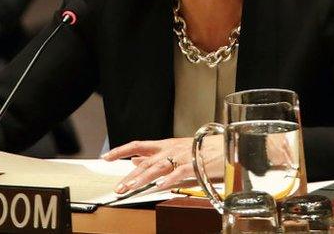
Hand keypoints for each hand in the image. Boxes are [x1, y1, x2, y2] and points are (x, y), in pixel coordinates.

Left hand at [103, 136, 222, 193]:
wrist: (226, 145)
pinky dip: (169, 179)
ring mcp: (182, 156)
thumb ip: (155, 157)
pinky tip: (160, 186)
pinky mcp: (194, 165)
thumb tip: (135, 160)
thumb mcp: (176, 151)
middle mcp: (171, 149)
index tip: (106, 157)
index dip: (121, 150)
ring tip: (131, 188)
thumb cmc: (203, 150)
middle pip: (146, 161)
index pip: (138, 145)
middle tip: (119, 187)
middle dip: (130, 175)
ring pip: (158, 167)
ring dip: (143, 178)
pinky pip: (179, 173)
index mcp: (165, 144)